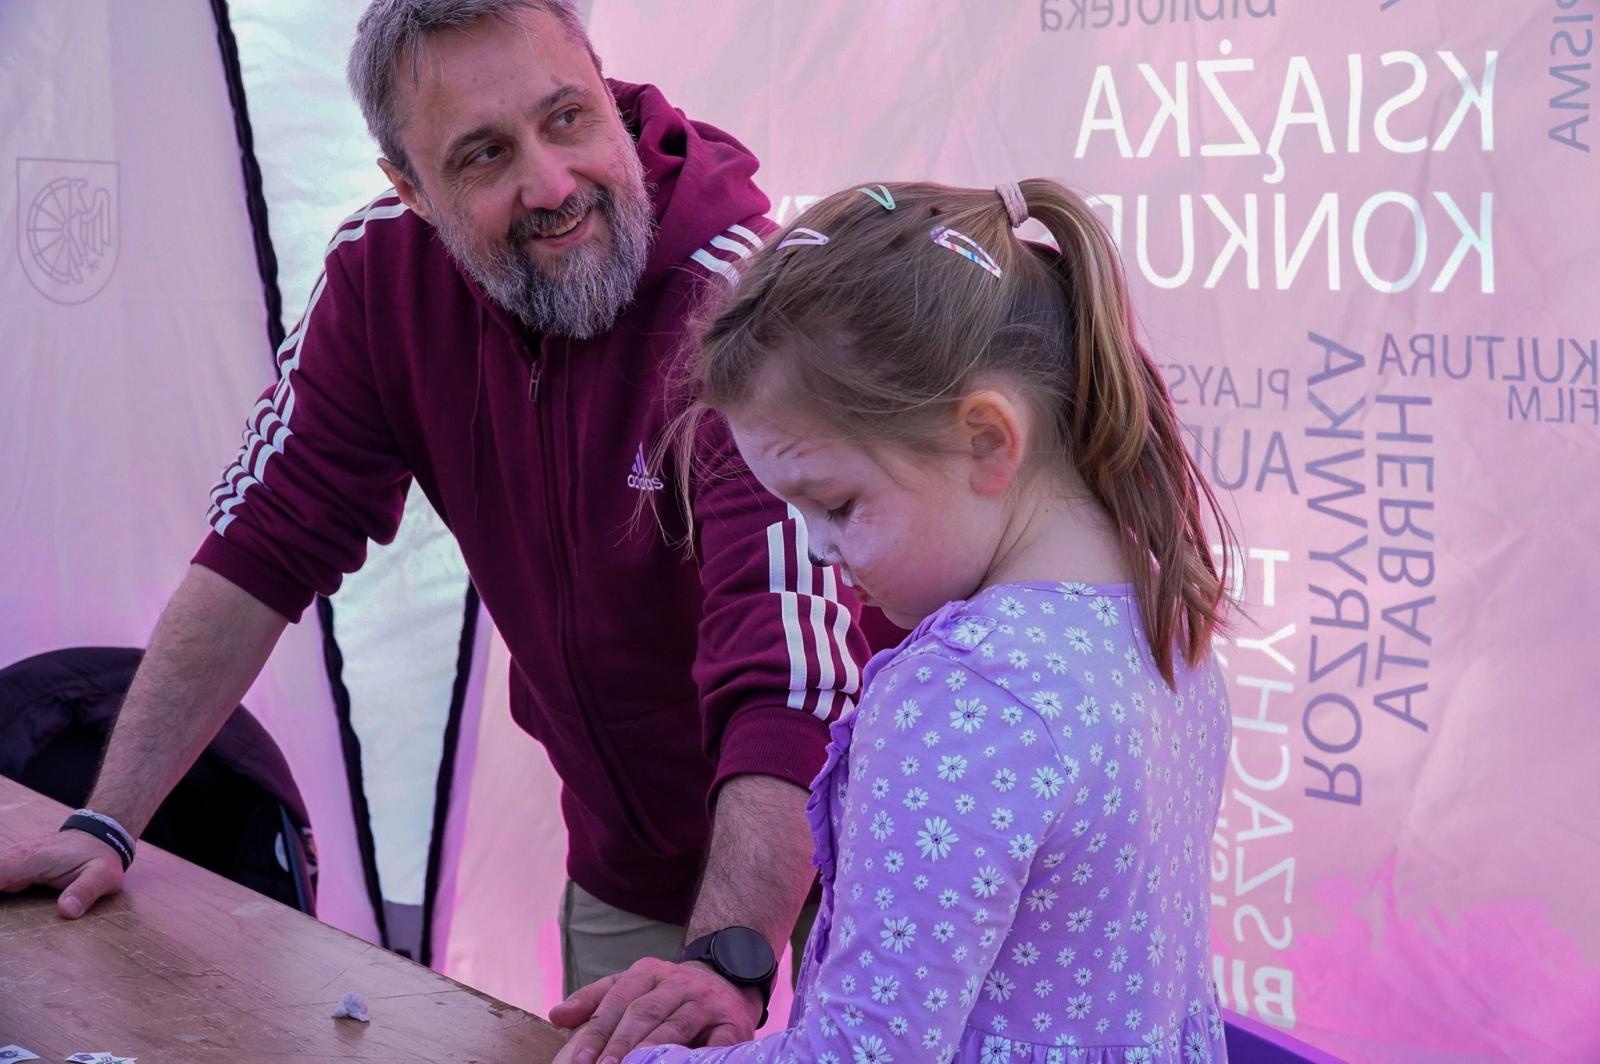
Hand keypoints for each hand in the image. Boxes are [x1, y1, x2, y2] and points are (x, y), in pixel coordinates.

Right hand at [0, 829, 126, 918]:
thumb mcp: (102, 876)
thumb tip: (67, 911)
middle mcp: (13, 858)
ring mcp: (10, 861)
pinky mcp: (11, 867)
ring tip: (2, 919)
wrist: (99, 837)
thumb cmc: (99, 857)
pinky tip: (4, 910)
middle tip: (1, 921)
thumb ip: (84, 892)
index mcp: (28, 860)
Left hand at [548, 957, 760, 1063]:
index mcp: (648, 972)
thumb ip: (595, 1001)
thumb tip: (556, 1015)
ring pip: (674, 1027)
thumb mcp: (632, 987)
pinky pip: (714, 1043)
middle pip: (644, 1014)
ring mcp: (705, 1002)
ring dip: (651, 1052)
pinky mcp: (732, 1022)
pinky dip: (696, 1057)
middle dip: (620, 1046)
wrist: (729, 980)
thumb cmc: (668, 994)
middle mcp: (677, 982)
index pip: (617, 1001)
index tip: (579, 1060)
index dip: (597, 1032)